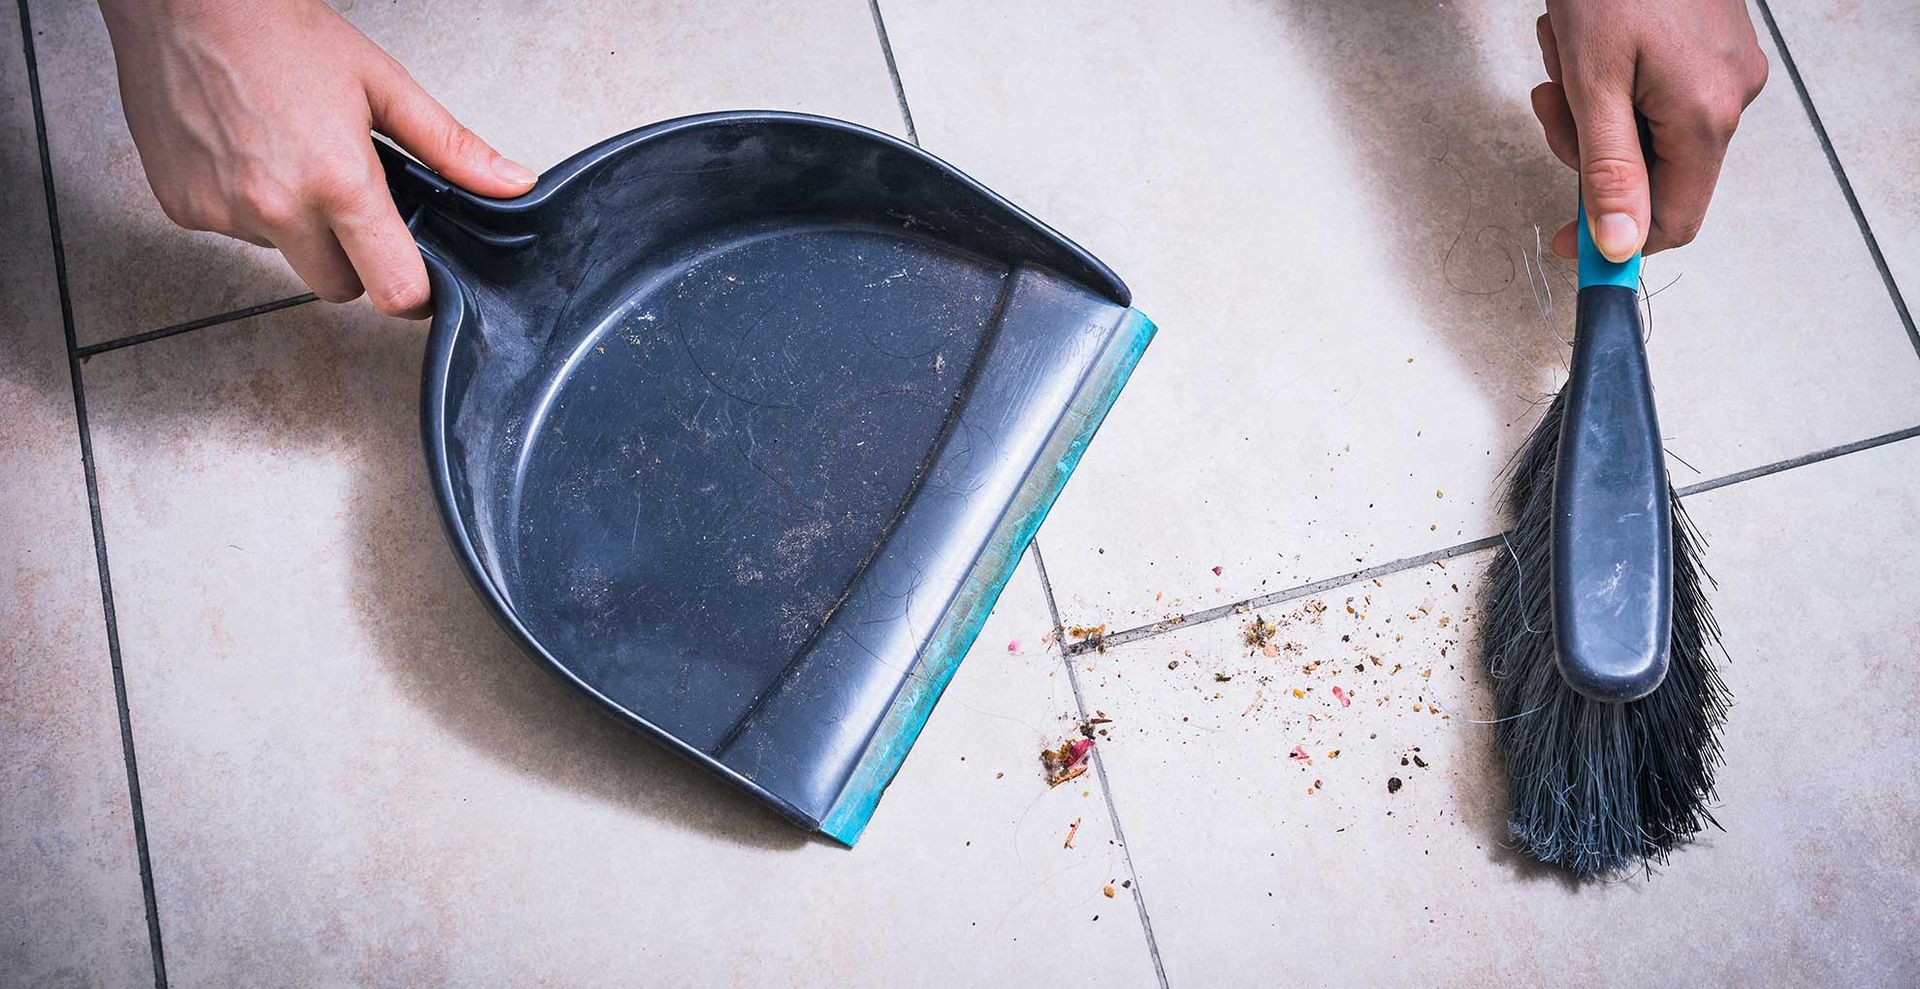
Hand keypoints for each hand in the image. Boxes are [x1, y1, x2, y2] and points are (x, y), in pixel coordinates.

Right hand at [99, 0, 534, 317]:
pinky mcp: (181, 209)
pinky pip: (235, 233)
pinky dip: (247, 208)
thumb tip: (512, 185)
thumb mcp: (384, 85)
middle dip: (355, 259)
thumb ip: (452, 148)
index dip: (414, 291)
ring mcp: (222, 212)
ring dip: (297, 228)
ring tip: (291, 156)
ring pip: (285, 258)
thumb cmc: (279, 32)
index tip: (418, 273)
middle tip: (350, 200)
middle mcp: (276, 207)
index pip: (394, 291)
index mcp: (337, 182)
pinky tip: (248, 154)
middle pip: (338, 287)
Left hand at [1531, 0, 1768, 260]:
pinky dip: (1611, 81)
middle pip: (1653, 174)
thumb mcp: (1593, 84)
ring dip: (1592, 108)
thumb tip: (1616, 246)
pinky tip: (1590, 40)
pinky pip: (1654, 95)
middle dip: (1589, 148)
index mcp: (1707, 115)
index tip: (1564, 240)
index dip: (1614, 239)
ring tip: (1568, 54)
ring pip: (1645, 132)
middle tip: (1553, 100)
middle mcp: (1731, 97)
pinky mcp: (1713, 50)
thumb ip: (1607, 170)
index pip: (1672, 220)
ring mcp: (1726, 71)